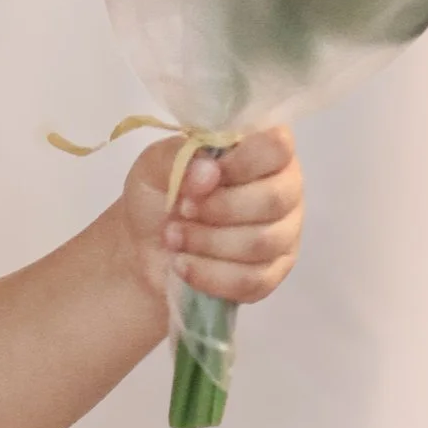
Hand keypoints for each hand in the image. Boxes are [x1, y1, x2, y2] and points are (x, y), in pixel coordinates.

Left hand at [118, 126, 304, 316]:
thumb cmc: (158, 198)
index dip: (242, 162)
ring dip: (208, 242)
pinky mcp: (271, 275)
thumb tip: (208, 173)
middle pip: (274, 199)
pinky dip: (210, 274)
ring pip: (262, 243)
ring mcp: (283, 235)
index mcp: (262, 151)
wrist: (142, 250)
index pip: (278, 147)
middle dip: (220, 208)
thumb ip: (178, 158)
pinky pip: (252, 280)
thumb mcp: (153, 166)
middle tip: (183, 210)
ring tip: (174, 237)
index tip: (204, 177)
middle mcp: (284, 189)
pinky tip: (184, 265)